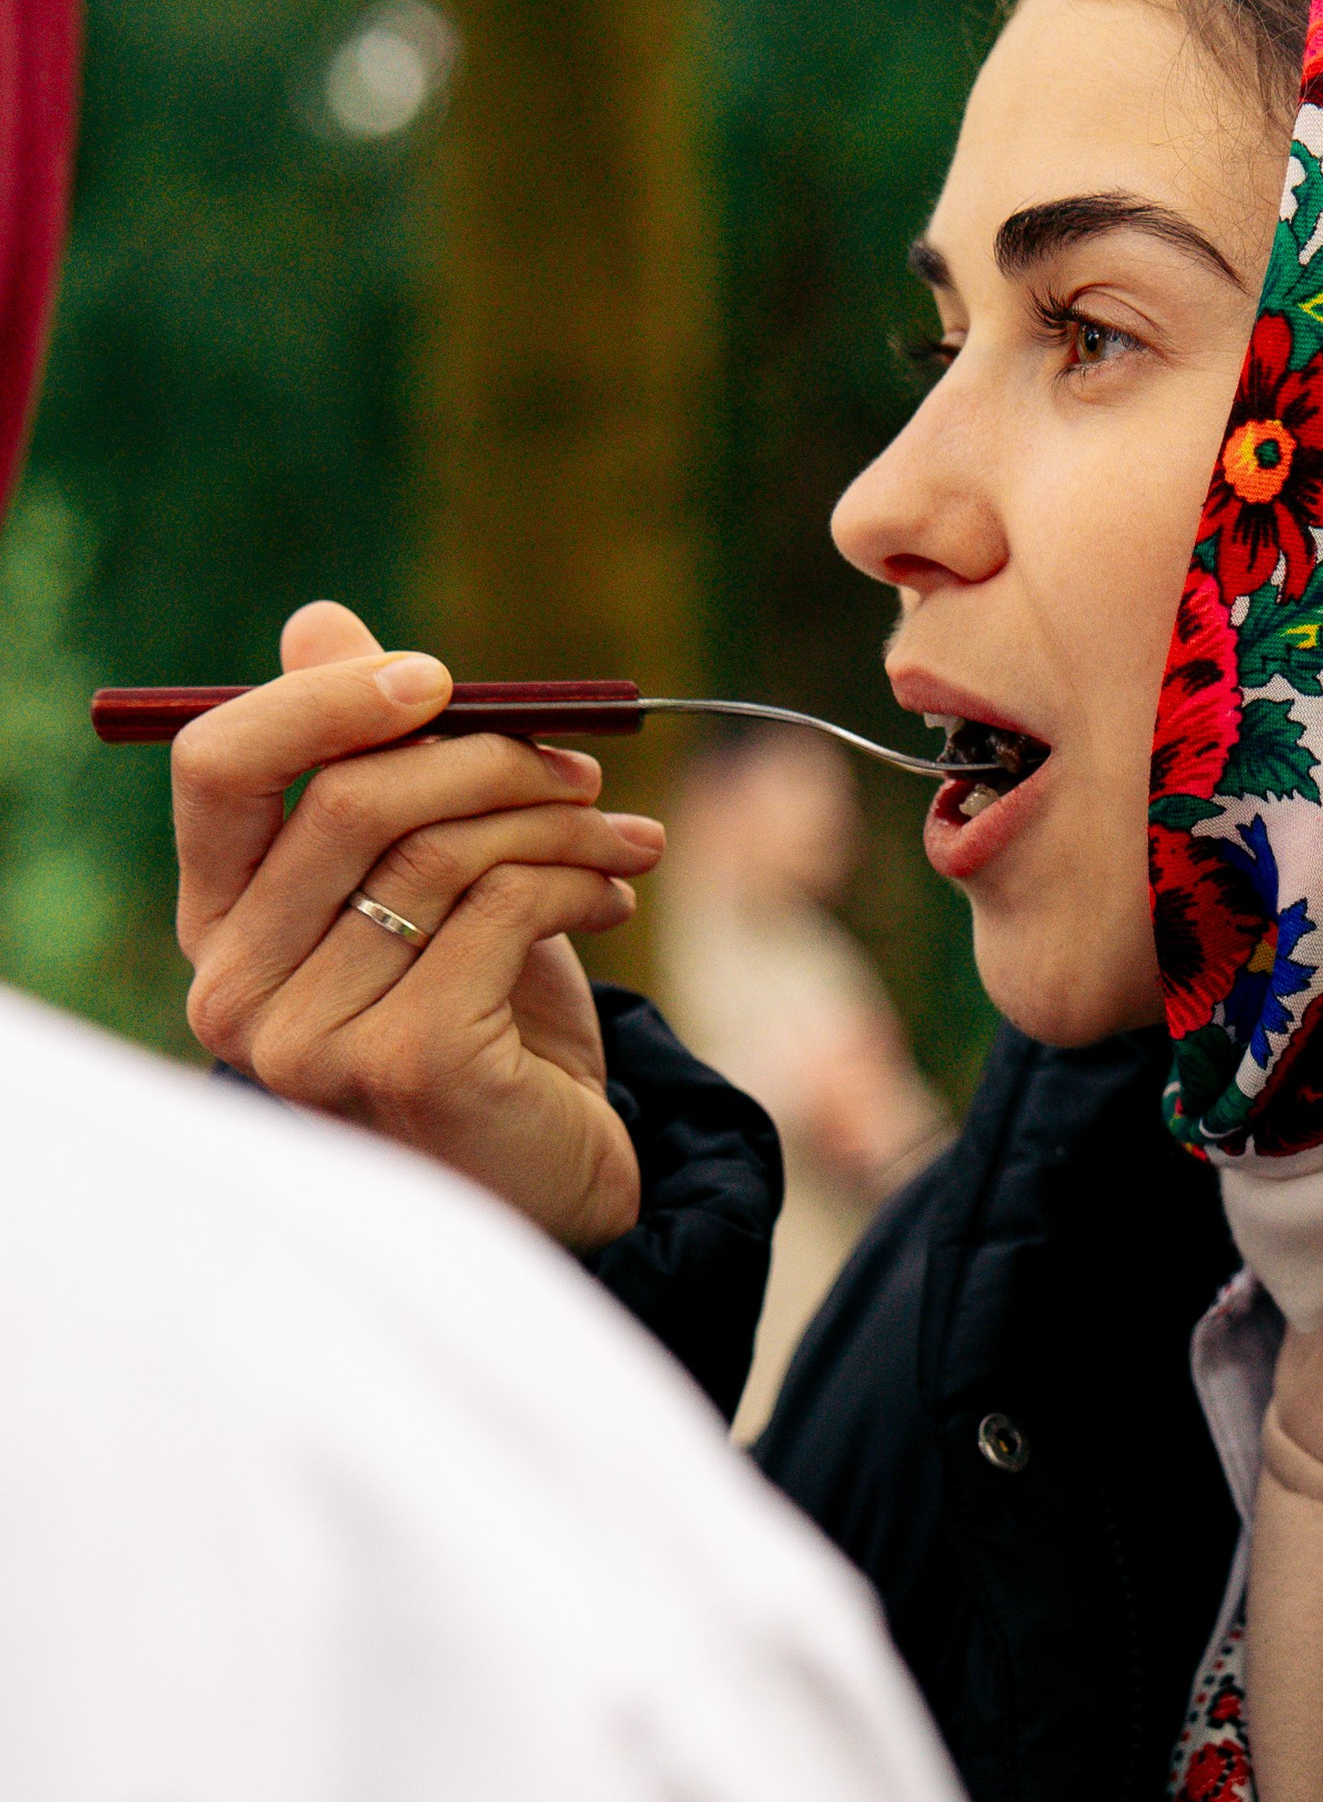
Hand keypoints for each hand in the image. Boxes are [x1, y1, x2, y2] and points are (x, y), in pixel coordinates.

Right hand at [177, 603, 663, 1249]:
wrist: (552, 1180)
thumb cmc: (486, 1025)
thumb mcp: (430, 886)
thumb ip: (373, 764)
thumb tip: (319, 621)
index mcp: (223, 926)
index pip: (219, 766)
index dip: (325, 698)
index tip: (437, 677)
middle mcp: (237, 988)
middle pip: (348, 797)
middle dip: (488, 756)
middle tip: (584, 770)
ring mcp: (312, 1039)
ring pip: (442, 850)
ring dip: (559, 821)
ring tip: (625, 840)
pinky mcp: (408, 1064)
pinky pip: (503, 910)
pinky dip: (579, 879)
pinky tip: (619, 894)